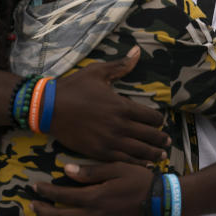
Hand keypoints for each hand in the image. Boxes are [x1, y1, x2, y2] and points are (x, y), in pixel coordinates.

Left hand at [32, 162, 153, 215]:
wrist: (161, 204)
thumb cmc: (140, 181)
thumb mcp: (117, 168)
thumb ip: (91, 171)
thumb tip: (66, 169)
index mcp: (94, 196)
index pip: (61, 194)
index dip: (45, 191)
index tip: (35, 187)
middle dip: (42, 211)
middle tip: (33, 205)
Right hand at [49, 46, 169, 164]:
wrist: (48, 108)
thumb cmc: (74, 88)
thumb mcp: (98, 72)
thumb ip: (121, 65)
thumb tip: (138, 50)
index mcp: (122, 106)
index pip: (151, 117)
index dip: (158, 120)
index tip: (160, 122)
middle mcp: (119, 125)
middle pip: (149, 135)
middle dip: (160, 139)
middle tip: (167, 141)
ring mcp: (109, 141)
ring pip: (139, 151)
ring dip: (153, 153)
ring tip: (161, 155)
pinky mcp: (98, 152)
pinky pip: (123, 160)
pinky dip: (136, 163)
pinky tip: (143, 165)